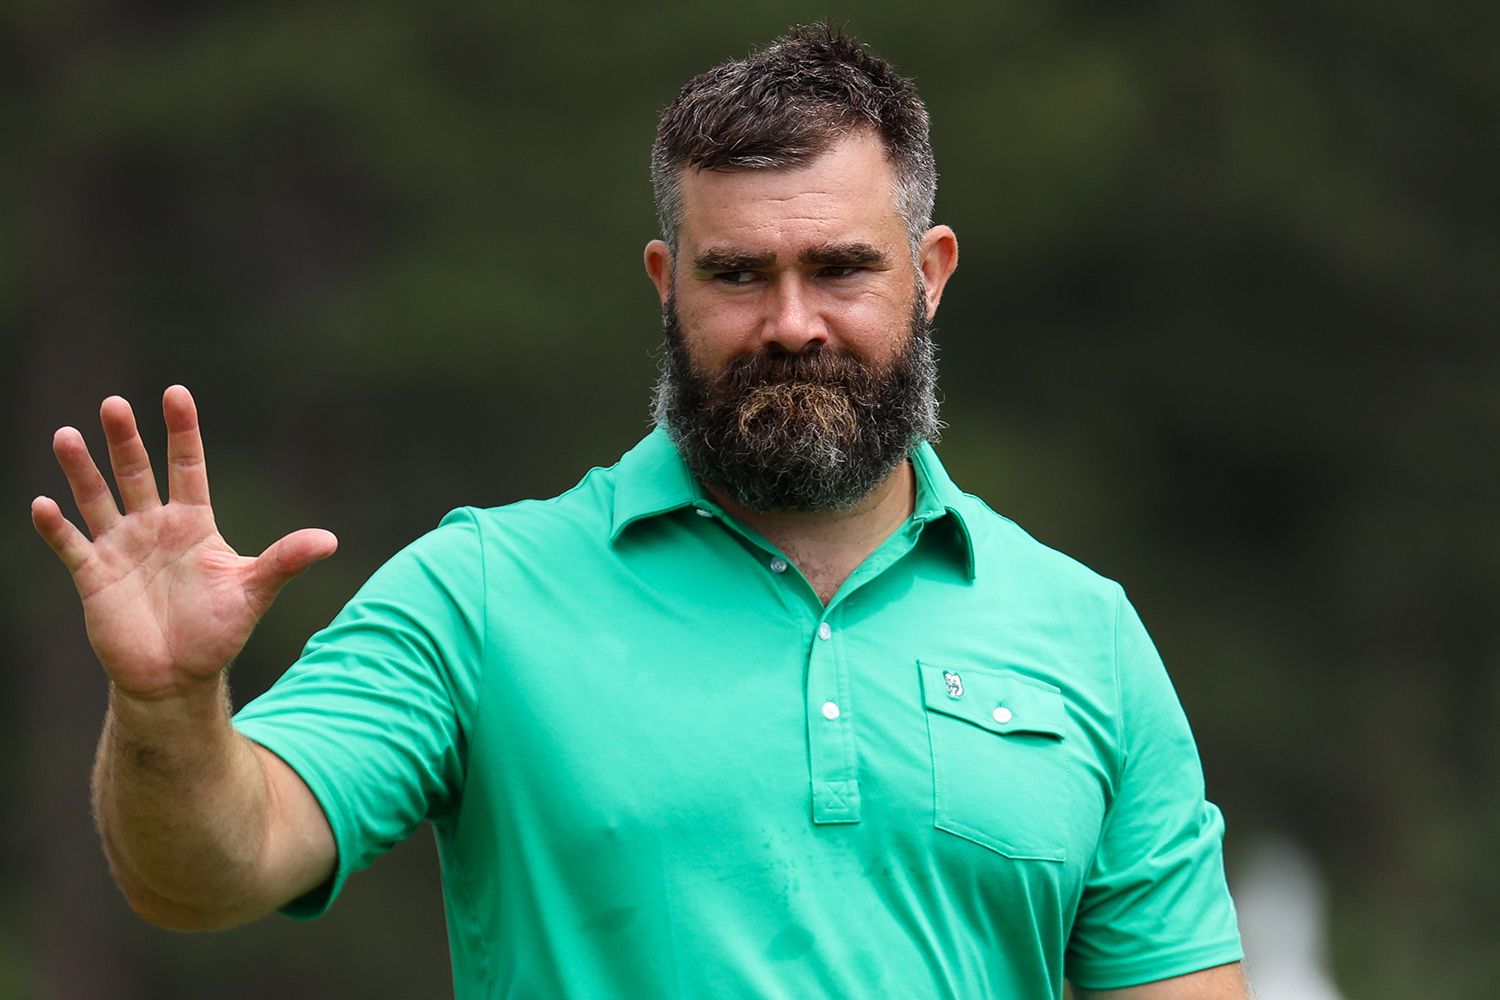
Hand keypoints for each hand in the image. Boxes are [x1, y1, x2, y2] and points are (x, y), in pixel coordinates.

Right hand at [31, 386, 336, 700]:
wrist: (178, 677)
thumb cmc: (218, 631)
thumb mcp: (253, 592)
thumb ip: (285, 561)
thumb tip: (331, 540)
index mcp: (194, 524)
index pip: (187, 466)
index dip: (182, 432)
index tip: (176, 394)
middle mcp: (154, 527)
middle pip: (137, 473)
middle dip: (125, 439)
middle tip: (114, 405)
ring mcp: (120, 548)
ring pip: (97, 499)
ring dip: (81, 470)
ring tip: (66, 436)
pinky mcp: (93, 577)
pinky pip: (70, 545)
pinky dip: (55, 526)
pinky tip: (44, 504)